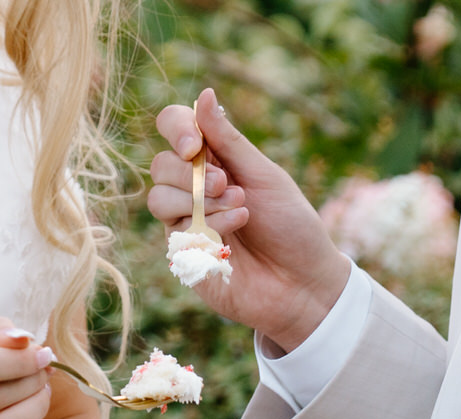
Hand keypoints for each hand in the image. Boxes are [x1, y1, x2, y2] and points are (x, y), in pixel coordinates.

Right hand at [149, 88, 352, 351]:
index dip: (177, 129)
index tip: (195, 146)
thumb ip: (229, 140)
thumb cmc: (290, 226)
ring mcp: (186, 222)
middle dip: (191, 173)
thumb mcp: (264, 175)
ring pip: (158, 198)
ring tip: (240, 209)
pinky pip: (174, 231)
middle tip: (227, 185)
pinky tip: (236, 234)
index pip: (175, 127)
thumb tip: (204, 94)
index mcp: (214, 159)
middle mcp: (194, 187)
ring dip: (200, 201)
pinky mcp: (183, 254)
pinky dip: (208, 227)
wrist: (302, 282)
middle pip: (161, 164)